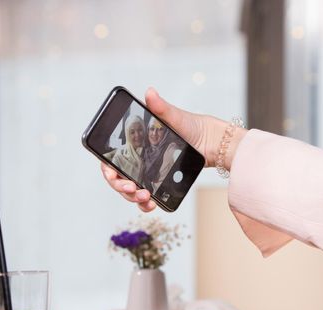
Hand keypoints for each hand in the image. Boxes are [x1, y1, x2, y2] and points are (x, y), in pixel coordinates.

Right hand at [101, 87, 246, 210]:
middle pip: (117, 177)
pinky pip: (145, 197)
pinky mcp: (159, 183)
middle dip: (120, 186)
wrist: (214, 143)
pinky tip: (150, 204)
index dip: (107, 168)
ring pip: (129, 189)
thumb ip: (161, 108)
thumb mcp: (176, 117)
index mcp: (135, 143)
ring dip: (132, 196)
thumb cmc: (193, 126)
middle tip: (132, 188)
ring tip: (145, 197)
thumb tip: (150, 93)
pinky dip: (144, 203)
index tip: (113, 174)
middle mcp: (138, 158)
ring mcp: (147, 172)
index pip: (111, 158)